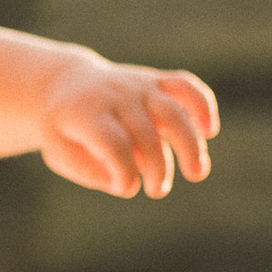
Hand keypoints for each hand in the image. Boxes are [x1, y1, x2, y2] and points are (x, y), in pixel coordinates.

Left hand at [36, 55, 217, 200]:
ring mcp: (136, 85)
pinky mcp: (154, 80)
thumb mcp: (60, 153)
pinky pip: (185, 86)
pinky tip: (210, 131)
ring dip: (190, 144)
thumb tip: (128, 185)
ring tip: (197, 174)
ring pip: (173, 111)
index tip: (125, 189)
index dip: (125, 171)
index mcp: (85, 113)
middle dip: (157, 168)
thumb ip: (91, 172)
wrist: (63, 84)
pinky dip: (202, 105)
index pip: (114, 144)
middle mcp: (114, 95)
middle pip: (146, 134)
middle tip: (157, 191)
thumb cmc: (62, 130)